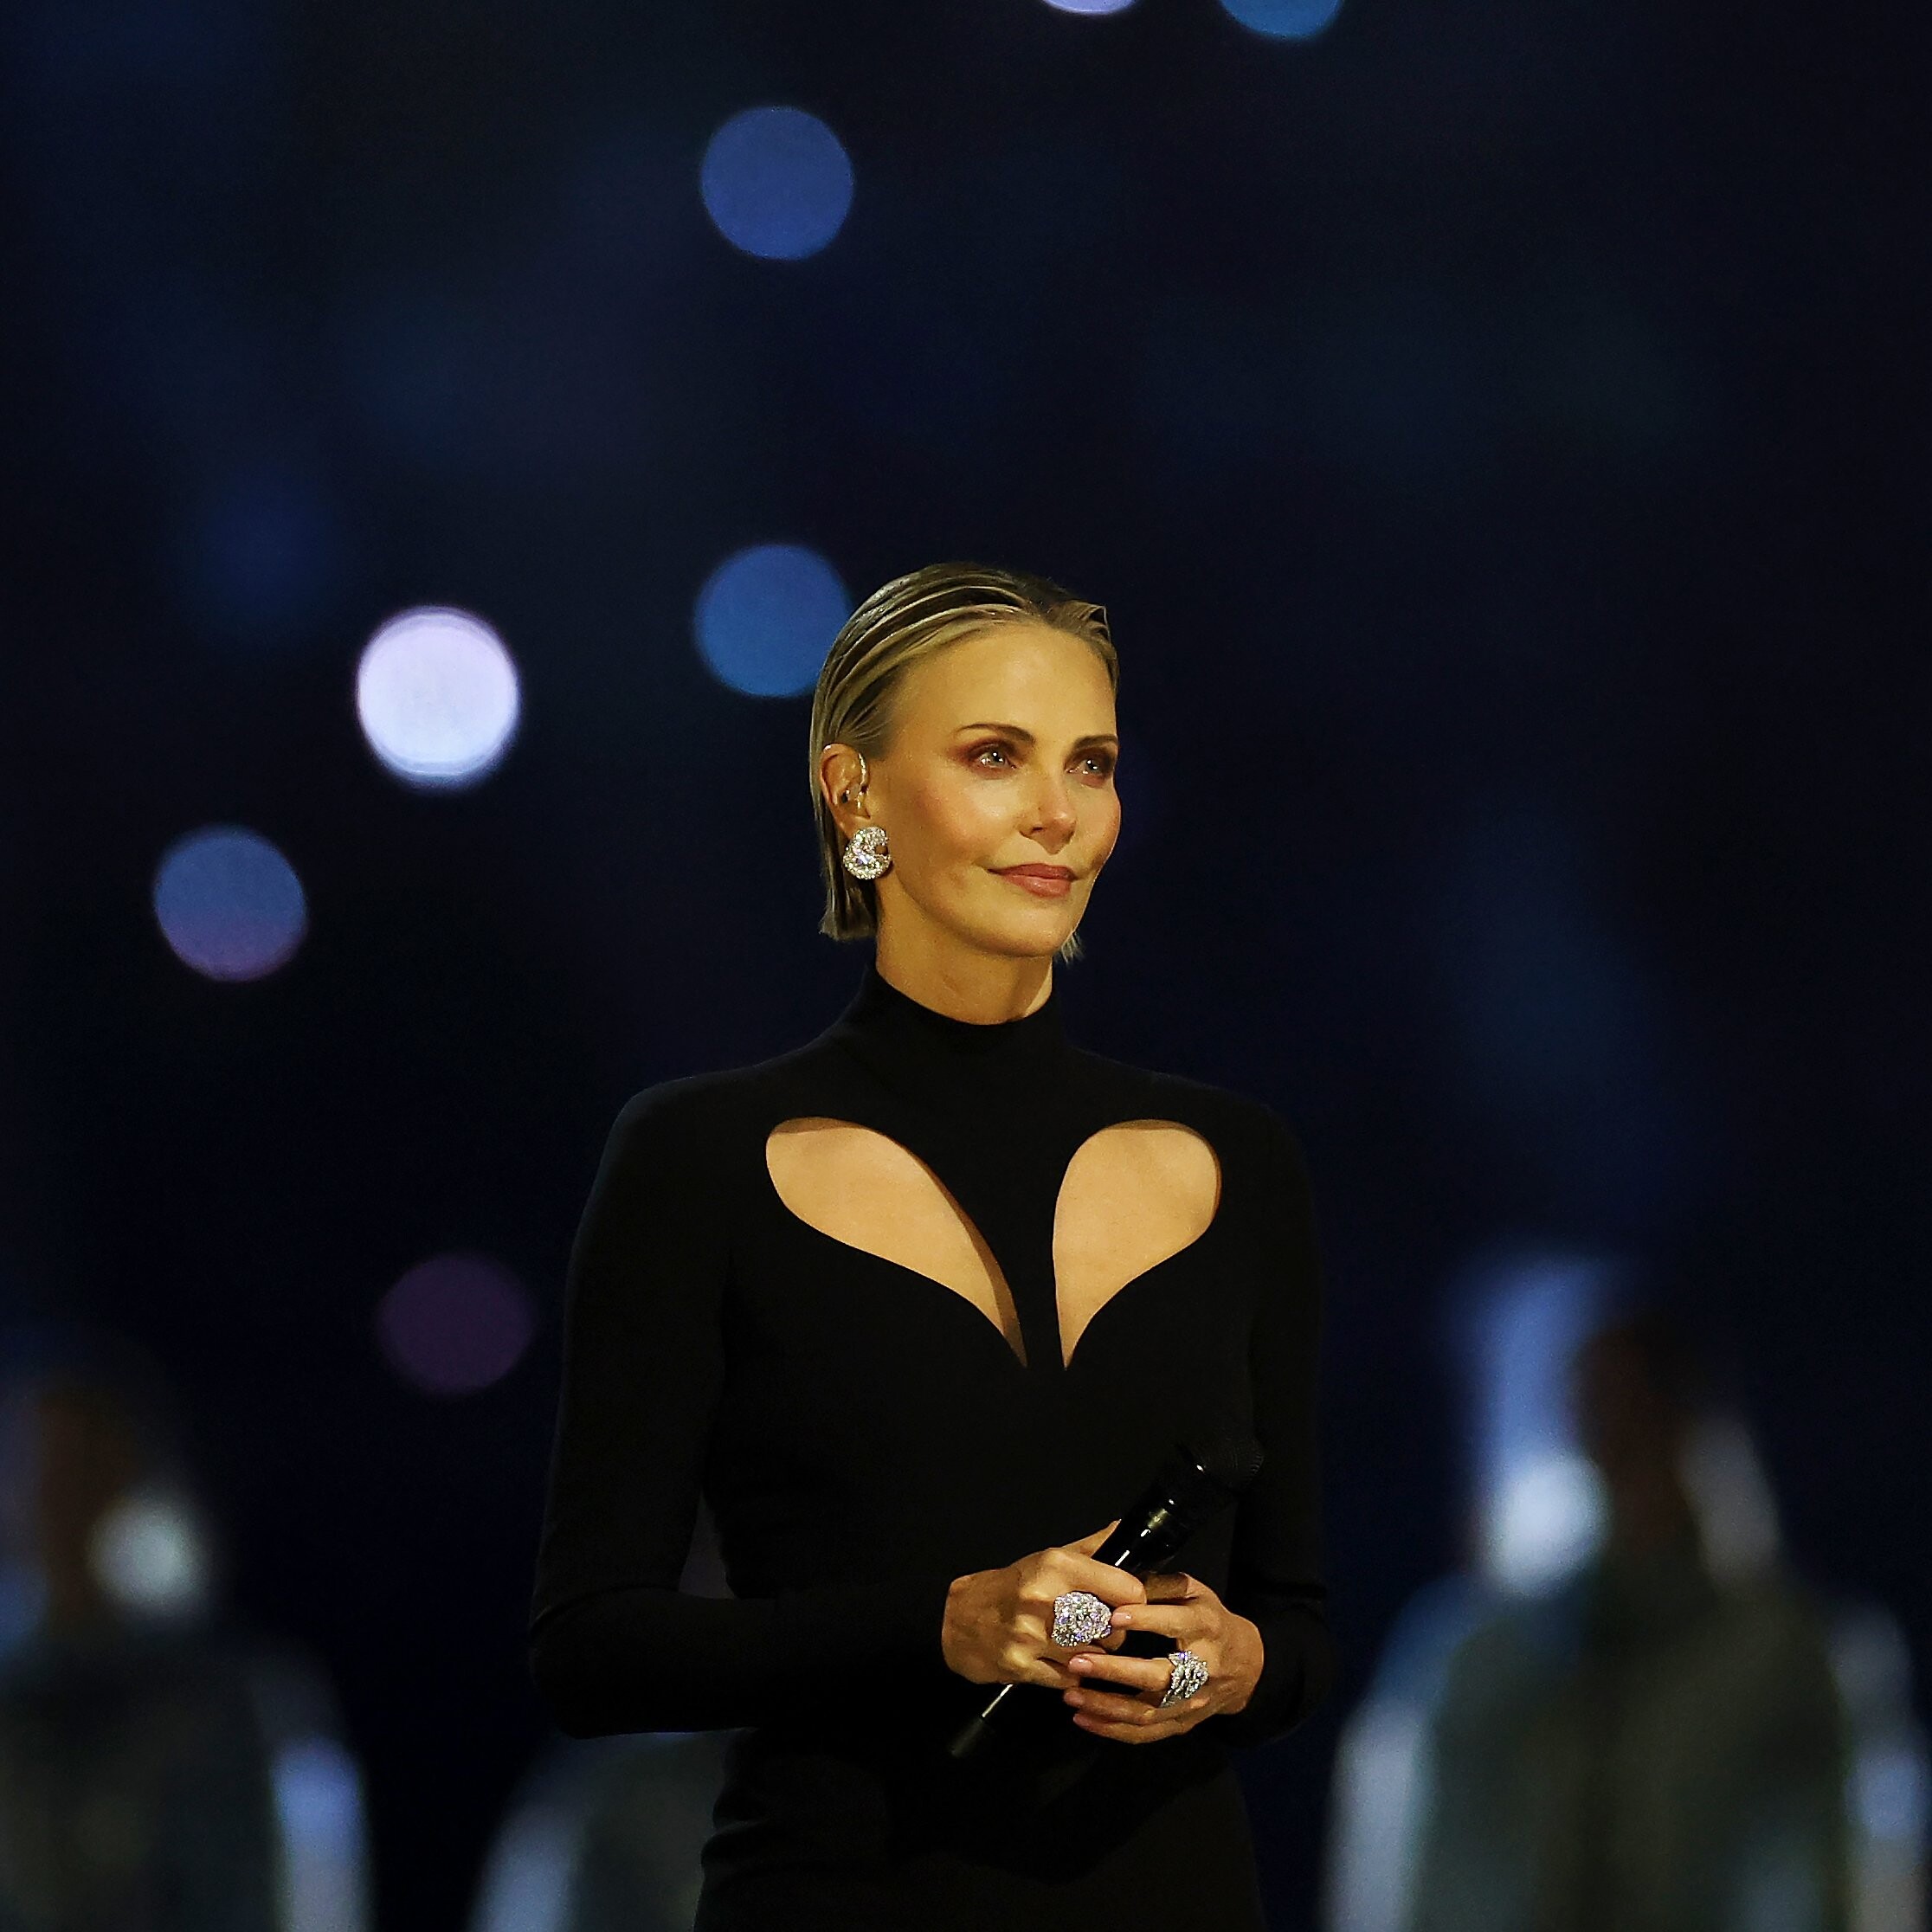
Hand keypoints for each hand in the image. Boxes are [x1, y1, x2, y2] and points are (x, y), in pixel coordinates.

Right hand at [941, 1522, 1139, 1690]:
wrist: (956, 1619)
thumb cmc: (1007, 1588)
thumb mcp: (1045, 1558)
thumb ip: (1089, 1548)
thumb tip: (1122, 1530)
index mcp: (1056, 1566)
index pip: (1123, 1589)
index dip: (1133, 1600)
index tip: (1127, 1605)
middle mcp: (1045, 1598)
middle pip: (1111, 1626)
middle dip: (1112, 1631)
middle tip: (1101, 1629)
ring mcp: (1032, 1635)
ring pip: (1093, 1656)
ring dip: (1092, 1655)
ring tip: (1079, 1645)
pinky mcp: (1022, 1667)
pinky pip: (1069, 1678)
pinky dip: (1071, 1673)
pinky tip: (1061, 1661)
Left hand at [1059, 1570, 1263, 1744]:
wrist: (1247, 1666)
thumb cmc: (1210, 1621)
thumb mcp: (1195, 1593)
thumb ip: (1161, 1585)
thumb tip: (1119, 1579)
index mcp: (1205, 1627)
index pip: (1175, 1624)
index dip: (1146, 1620)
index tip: (1112, 1616)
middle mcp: (1201, 1669)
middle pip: (1159, 1675)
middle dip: (1115, 1671)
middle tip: (1078, 1661)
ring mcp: (1191, 1702)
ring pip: (1148, 1711)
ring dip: (1106, 1706)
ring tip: (1070, 1695)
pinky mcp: (1182, 1724)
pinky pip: (1146, 1733)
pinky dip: (1113, 1730)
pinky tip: (1083, 1719)